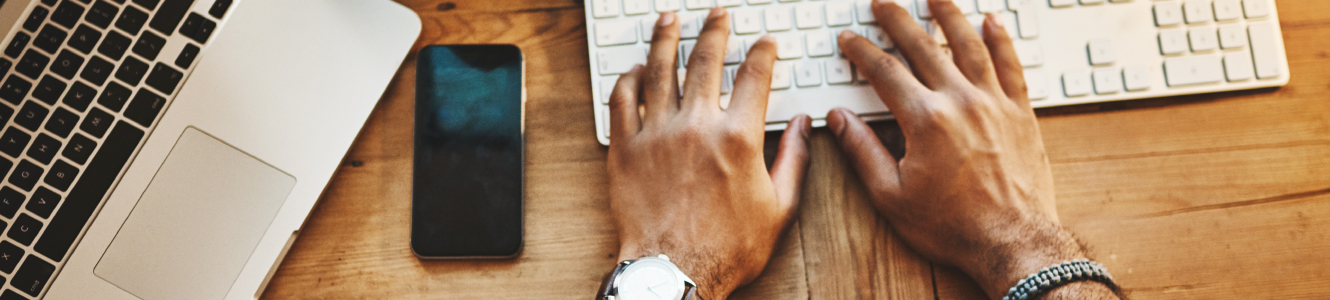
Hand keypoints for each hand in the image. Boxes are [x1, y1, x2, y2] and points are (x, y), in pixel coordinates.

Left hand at [606, 8, 811, 299]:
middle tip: (717, 15)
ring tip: (670, 20)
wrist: (675, 271)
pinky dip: (628, 80)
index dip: (763, 52)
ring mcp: (656, 134)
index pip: (755, 76)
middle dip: (714, 31)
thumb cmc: (727, 249)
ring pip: (659, 71)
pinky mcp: (625, 149)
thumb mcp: (779, 207)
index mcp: (738, 137)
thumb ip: (794, 160)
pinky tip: (635, 69)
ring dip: (666, 40)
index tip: (765, 43)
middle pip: (705, 61)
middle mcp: (696, 126)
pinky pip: (623, 101)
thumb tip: (804, 126)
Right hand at [830, 0, 1113, 298]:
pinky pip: (1010, 64)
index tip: (850, 41)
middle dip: (897, 20)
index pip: (885, 71)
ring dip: (949, 15)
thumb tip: (839, 119)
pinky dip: (1000, 39)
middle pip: (924, 46)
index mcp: (925, 120)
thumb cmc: (953, 225)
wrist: (1012, 242)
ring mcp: (995, 104)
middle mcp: (961, 102)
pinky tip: (992, 21)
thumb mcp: (891, 195)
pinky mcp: (1021, 113)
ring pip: (969, 44)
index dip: (861, 52)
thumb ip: (863, 151)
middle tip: (882, 4)